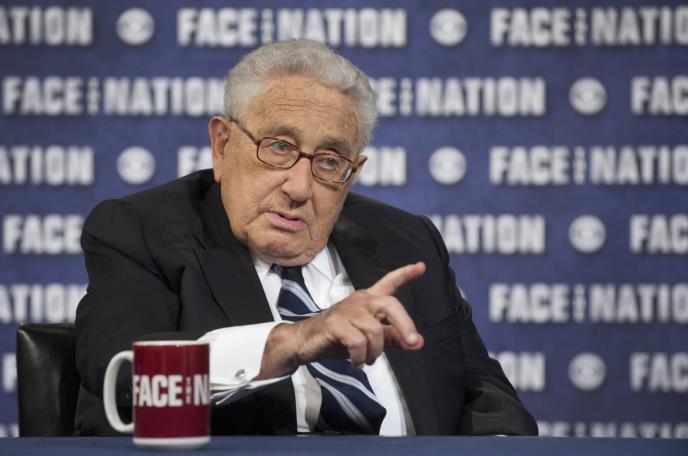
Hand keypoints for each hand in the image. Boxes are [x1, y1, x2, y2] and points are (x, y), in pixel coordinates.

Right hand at [258, 262, 425, 378]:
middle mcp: (359, 301)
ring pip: (375, 332)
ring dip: (374, 352)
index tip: (421, 266)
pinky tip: (355, 362)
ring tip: (366, 360)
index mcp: (368, 301)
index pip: (389, 283)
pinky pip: (358, 343)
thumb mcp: (368, 339)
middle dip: (405, 325)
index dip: (406, 274)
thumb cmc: (336, 338)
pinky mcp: (335, 323)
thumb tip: (419, 342)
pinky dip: (360, 357)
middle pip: (390, 305)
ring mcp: (347, 310)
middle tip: (412, 343)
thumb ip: (392, 339)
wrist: (302, 342)